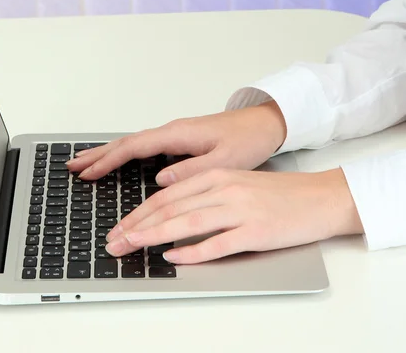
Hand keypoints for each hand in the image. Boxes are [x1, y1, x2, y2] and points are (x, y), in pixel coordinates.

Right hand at [66, 101, 286, 183]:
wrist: (264, 123)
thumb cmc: (247, 140)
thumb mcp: (225, 160)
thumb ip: (192, 170)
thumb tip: (159, 179)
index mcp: (177, 134)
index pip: (134, 147)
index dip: (108, 160)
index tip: (88, 173)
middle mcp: (171, 131)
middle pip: (126, 142)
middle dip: (98, 154)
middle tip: (72, 166)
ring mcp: (174, 134)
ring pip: (133, 143)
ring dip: (107, 153)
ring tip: (85, 162)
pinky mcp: (179, 140)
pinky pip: (143, 146)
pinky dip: (124, 153)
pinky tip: (118, 160)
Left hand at [104, 167, 363, 262]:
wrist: (321, 197)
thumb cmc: (278, 194)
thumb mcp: (236, 183)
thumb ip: (204, 194)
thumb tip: (171, 213)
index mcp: (216, 176)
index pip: (167, 195)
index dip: (139, 213)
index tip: (120, 227)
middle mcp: (224, 189)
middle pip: (170, 208)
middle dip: (136, 226)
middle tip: (114, 241)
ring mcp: (239, 210)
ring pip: (186, 223)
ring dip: (153, 236)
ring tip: (131, 247)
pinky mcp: (255, 232)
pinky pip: (217, 244)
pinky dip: (192, 252)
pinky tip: (174, 258)